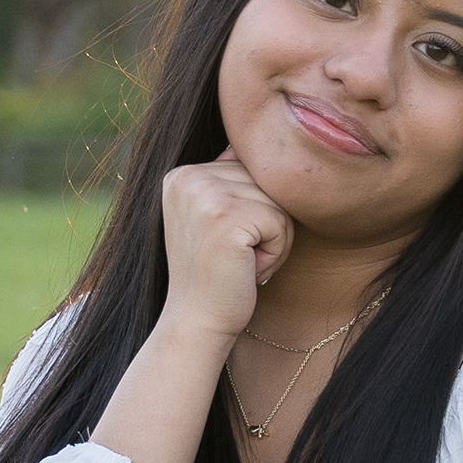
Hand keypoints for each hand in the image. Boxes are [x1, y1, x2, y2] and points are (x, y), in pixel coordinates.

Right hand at [159, 156, 291, 341]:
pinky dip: (276, 253)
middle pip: (266, 182)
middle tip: (237, 258)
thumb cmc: (215, 275)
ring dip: (274, 240)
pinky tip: (247, 270)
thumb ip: (228, 179)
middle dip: (267, 224)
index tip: (226, 244)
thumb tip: (257, 139)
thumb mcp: (214, 218)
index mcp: (181, 173)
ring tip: (241, 263)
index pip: (249, 169)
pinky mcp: (226, 216)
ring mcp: (205, 194)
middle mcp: (187, 176)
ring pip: (279, 202)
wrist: (198, 322)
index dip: (252, 212)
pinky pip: (282, 223)